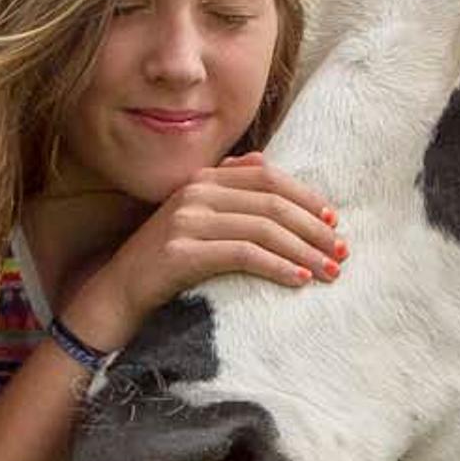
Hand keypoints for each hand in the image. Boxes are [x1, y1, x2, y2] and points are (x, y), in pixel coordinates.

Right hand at [66, 154, 344, 349]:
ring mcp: (187, 219)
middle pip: (271, 202)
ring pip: (263, 228)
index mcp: (203, 177)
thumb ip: (228, 189)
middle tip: (342, 252)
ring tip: (329, 271)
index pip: (268, 176)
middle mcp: (195, 191)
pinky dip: (277, 266)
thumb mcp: (196, 217)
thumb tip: (268, 167)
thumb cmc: (165, 260)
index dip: (306, 196)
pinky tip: (298, 280)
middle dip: (313, 228)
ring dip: (304, 251)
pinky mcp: (182, 251)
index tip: (334, 221)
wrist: (117, 294)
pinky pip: (243, 254)